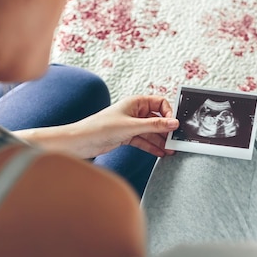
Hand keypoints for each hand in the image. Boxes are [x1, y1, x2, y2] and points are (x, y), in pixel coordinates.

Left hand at [16, 95, 179, 158]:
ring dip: (161, 140)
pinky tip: (161, 153)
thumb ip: (154, 125)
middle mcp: (134, 112)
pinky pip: (144, 141)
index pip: (160, 103)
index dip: (169, 113)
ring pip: (152, 131)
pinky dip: (152, 147)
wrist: (80, 142)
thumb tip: (174, 123)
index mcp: (135, 102)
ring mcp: (131, 125)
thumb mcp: (131, 127)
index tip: (174, 125)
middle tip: (176, 141)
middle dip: (167, 129)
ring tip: (171, 150)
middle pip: (157, 118)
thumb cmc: (100, 128)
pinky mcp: (127, 137)